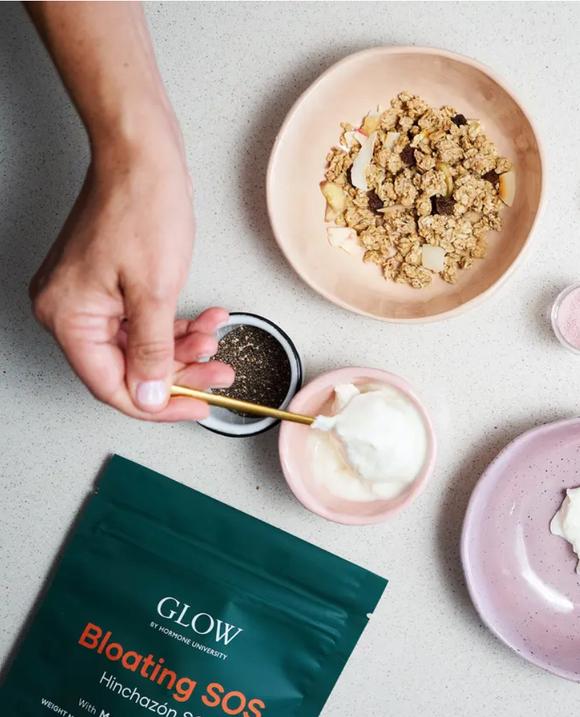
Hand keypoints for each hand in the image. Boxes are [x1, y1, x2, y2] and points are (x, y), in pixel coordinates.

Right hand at [29, 139, 232, 420]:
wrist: (142, 156)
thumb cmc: (142, 207)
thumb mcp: (155, 290)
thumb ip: (154, 350)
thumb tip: (151, 395)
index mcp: (69, 316)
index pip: (111, 385)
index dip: (157, 404)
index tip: (196, 407)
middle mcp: (70, 310)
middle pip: (128, 366)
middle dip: (180, 371)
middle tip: (220, 374)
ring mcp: (89, 296)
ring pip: (141, 344)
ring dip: (183, 346)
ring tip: (216, 339)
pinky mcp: (108, 284)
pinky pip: (143, 319)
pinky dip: (175, 322)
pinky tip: (207, 320)